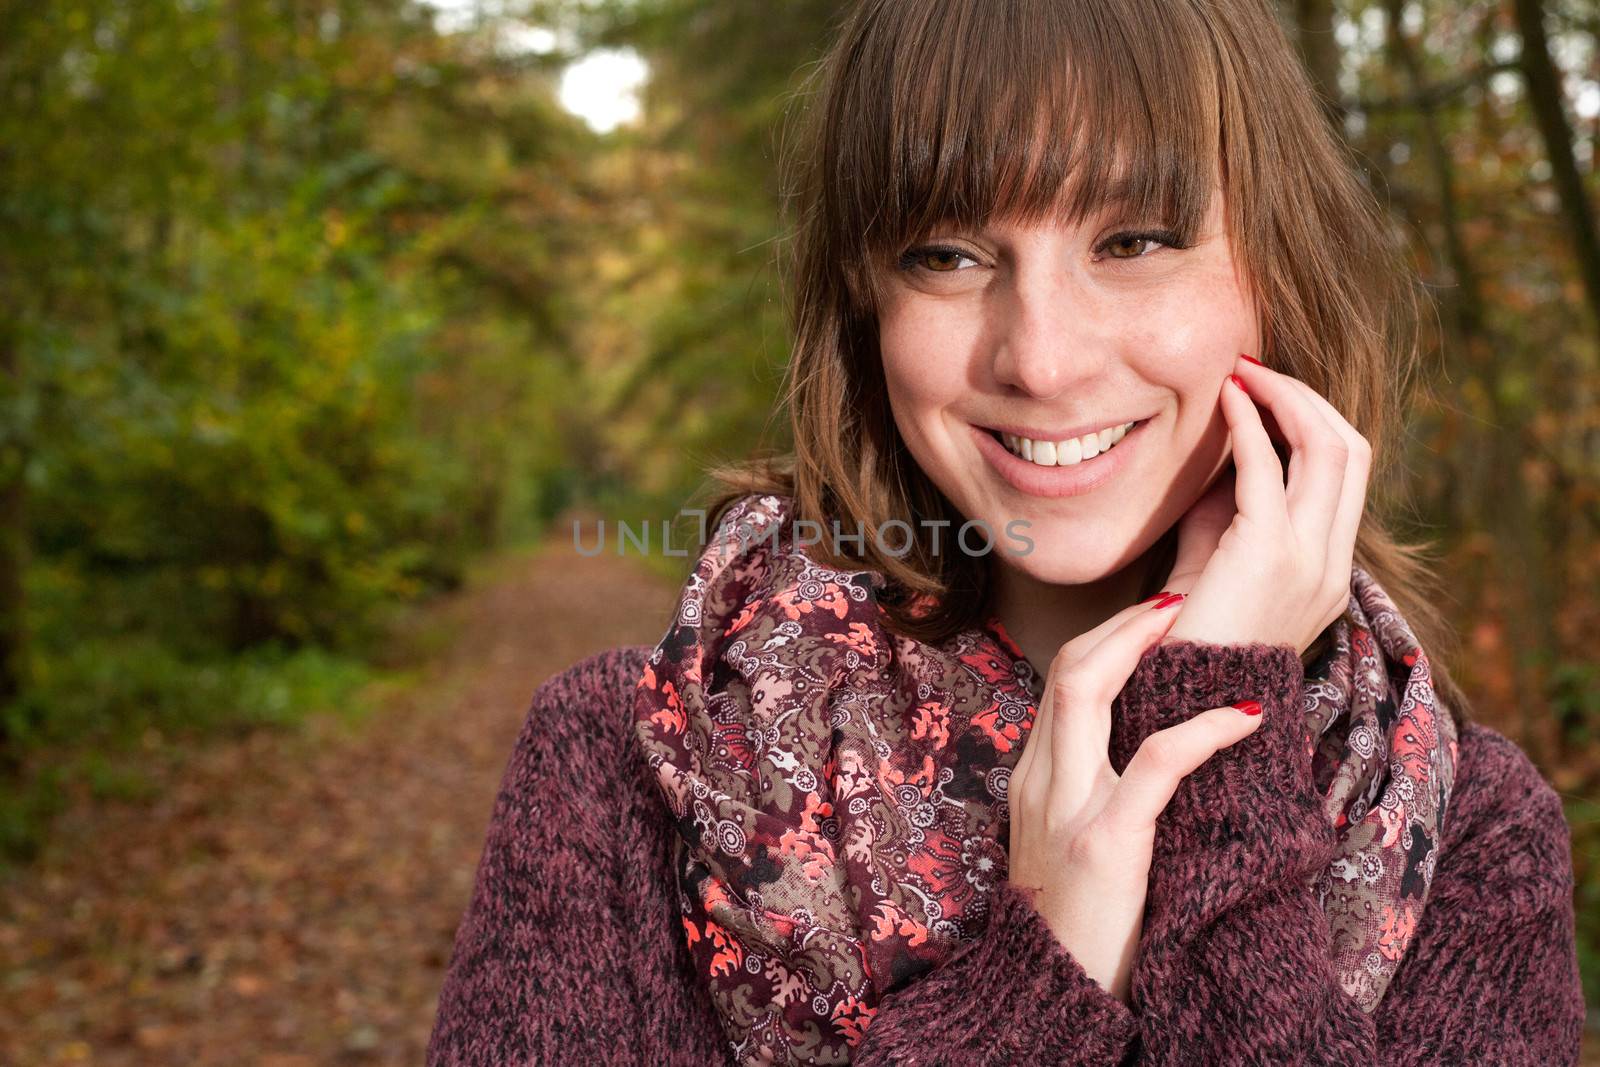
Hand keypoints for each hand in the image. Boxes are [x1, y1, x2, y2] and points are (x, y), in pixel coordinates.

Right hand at [1004, 595, 1264, 1002]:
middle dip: (1123, 622)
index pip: (1061, 680)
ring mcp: (1067, 808)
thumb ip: (1088, 790)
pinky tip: (1246, 717)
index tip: (1157, 612)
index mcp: (1035, 778)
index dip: (1109, 635)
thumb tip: (1144, 748)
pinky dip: (1203, 729)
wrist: (1054, 991)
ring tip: (1195, 623)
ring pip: (1087, 691)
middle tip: (1178, 596)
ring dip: (1143, 644)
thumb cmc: (1078, 922)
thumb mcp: (1067, 842)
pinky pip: (1156, 764)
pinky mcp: (1105, 843)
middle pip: (1067, 668)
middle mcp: (1042, 781)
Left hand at [1160, 354, 1372, 654]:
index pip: (1348, 473)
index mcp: (1329, 570)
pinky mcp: (1270, 553)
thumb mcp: (1215, 566)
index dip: (1314, 421)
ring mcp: (1311, 559)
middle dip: (1308, 399)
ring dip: (1286, 398)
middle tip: (1258, 368)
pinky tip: (1226, 398)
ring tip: (1245, 371)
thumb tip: (1221, 452)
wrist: (1181, 697)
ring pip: (1330, 447)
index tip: (1270, 392)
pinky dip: (1251, 423)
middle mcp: (1332, 563)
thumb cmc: (1185, 637)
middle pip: (1352, 450)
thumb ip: (1226, 512)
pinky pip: (1269, 467)